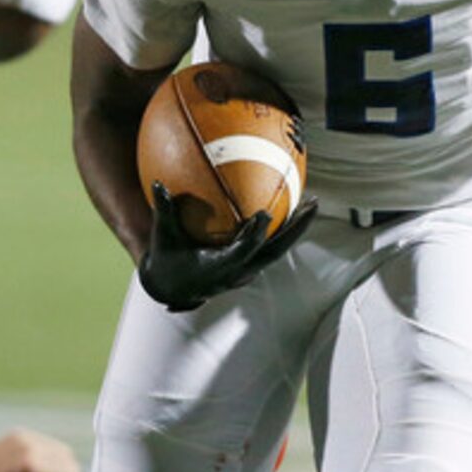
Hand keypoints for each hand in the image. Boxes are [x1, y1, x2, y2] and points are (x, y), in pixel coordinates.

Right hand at [136, 184, 315, 312]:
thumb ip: (163, 210)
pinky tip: (291, 209)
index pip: (242, 251)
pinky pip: (271, 247)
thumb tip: (158, 183)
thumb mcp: (163, 235)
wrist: (172, 288)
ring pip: (278, 250)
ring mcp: (247, 272)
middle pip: (275, 251)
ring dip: (295, 229)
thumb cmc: (167, 259)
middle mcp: (238, 273)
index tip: (263, 213)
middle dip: (295, 229)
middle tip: (312, 204)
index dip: (254, 234)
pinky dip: (283, 230)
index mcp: (218, 268)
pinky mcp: (250, 268)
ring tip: (311, 204)